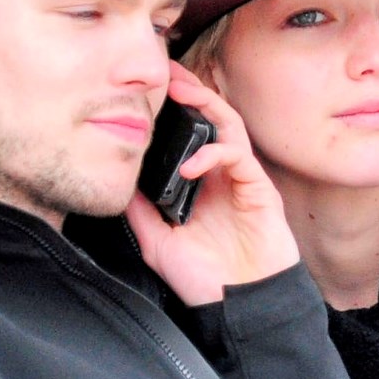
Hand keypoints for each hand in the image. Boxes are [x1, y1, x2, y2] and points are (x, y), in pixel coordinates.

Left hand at [126, 61, 299, 305]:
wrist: (238, 306)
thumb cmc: (204, 277)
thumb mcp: (157, 241)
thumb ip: (140, 210)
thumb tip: (119, 182)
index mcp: (201, 183)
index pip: (189, 134)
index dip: (174, 109)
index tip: (151, 89)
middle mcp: (222, 174)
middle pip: (211, 119)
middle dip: (191, 91)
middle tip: (169, 72)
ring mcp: (242, 179)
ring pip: (229, 126)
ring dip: (207, 105)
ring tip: (183, 91)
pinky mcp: (259, 189)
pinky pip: (239, 157)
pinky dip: (214, 153)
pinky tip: (191, 165)